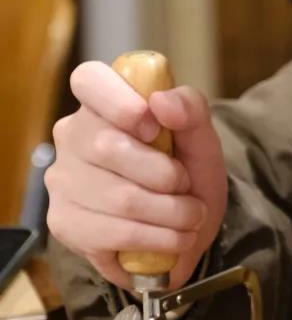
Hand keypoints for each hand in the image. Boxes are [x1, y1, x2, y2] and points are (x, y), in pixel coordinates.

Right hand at [46, 61, 227, 290]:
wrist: (181, 225)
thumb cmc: (185, 169)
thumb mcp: (201, 137)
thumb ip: (191, 109)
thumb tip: (161, 101)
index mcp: (102, 102)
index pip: (88, 80)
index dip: (120, 102)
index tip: (152, 127)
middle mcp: (71, 137)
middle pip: (109, 147)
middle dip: (165, 174)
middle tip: (186, 186)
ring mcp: (62, 181)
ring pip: (118, 198)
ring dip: (171, 213)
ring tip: (190, 217)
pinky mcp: (63, 223)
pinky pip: (112, 234)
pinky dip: (156, 239)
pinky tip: (172, 238)